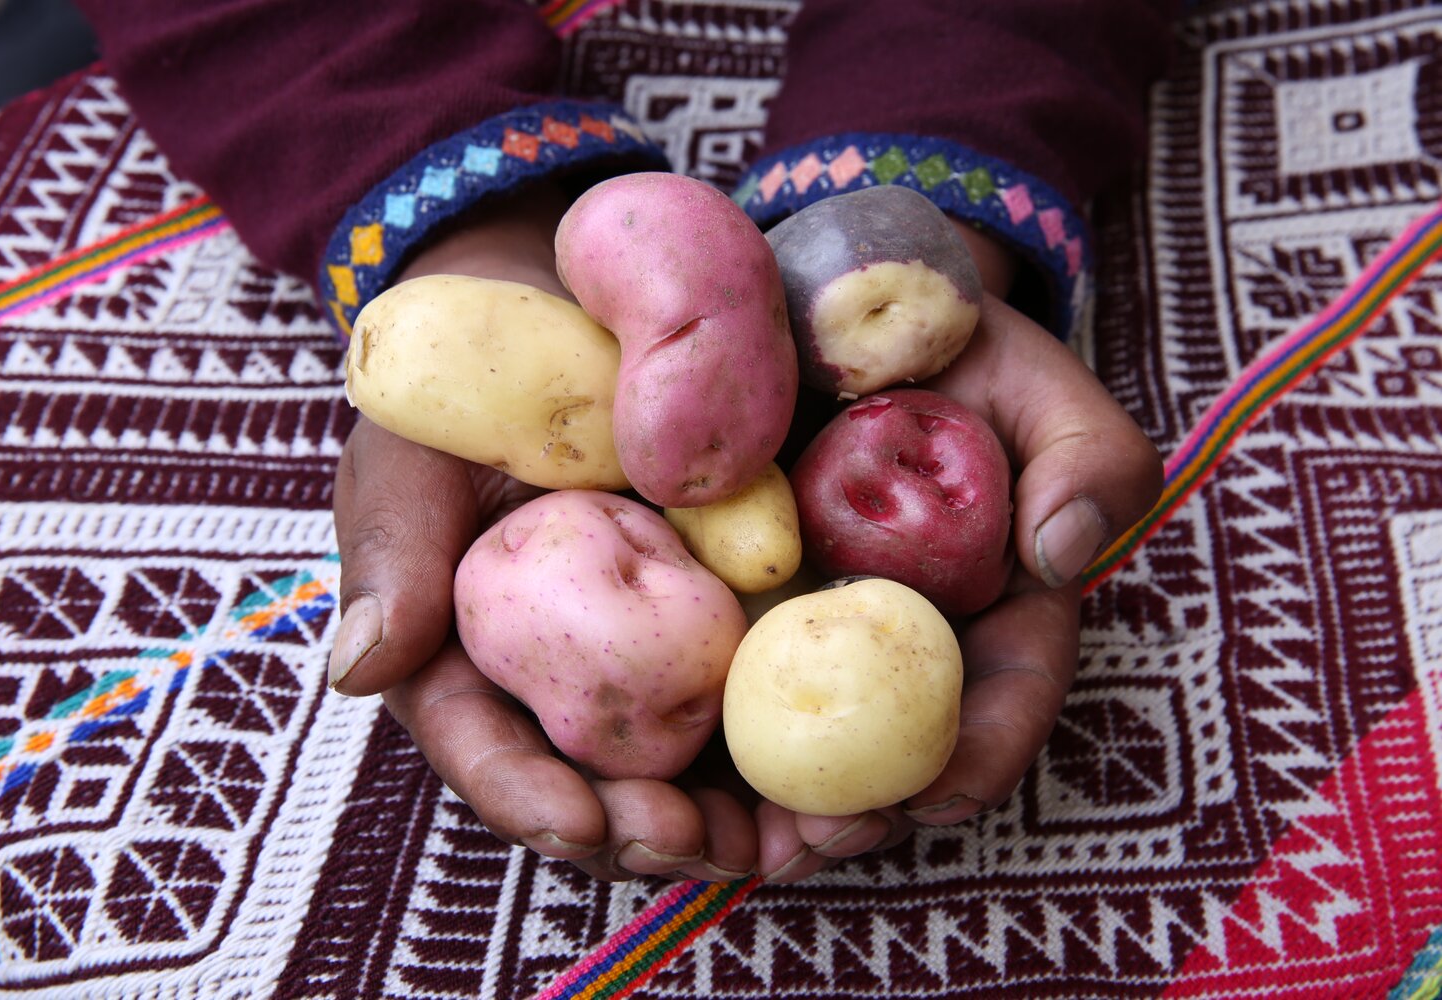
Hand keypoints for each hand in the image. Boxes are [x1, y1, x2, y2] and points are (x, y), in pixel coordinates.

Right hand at [329, 183, 762, 880]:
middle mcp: (567, 686)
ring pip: (698, 773)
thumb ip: (392, 557)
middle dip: (657, 837)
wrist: (561, 318)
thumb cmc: (464, 398)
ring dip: (750, 822)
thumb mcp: (410, 460)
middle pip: (609, 795)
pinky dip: (808, 743)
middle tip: (713, 846)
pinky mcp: (731, 624)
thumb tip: (358, 671)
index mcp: (473, 669)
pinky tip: (860, 772)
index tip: (585, 824)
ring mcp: (653, 662)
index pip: (495, 757)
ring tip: (805, 834)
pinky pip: (771, 697)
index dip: (535, 802)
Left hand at [753, 229, 1162, 880]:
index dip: (982, 753)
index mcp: (987, 602)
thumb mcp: (1037, 385)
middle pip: (891, 745)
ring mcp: (805, 623)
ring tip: (735, 841)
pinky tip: (656, 775)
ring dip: (770, 803)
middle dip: (864, 812)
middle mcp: (896, 633)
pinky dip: (691, 732)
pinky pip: (710, 675)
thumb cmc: (948, 346)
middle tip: (822, 841)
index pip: (1004, 691)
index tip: (940, 792)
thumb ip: (1089, 458)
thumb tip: (1062, 553)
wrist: (822, 295)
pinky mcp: (725, 600)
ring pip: (799, 735)